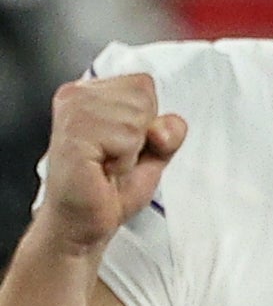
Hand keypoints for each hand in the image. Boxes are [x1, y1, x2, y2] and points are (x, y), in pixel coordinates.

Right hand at [33, 75, 185, 259]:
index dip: (147, 120)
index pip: (144, 84)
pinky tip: (101, 169)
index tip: (122, 144)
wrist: (83, 221)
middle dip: (140, 134)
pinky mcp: (73, 135)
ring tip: (107, 163)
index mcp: (90, 92)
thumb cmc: (110, 188)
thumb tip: (164, 126)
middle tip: (114, 157)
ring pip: (137, 116)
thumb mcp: (154, 153)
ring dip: (131, 149)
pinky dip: (123, 160)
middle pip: (144, 95)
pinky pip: (126, 137)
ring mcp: (72, 113)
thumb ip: (169, 132)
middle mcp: (76, 95)